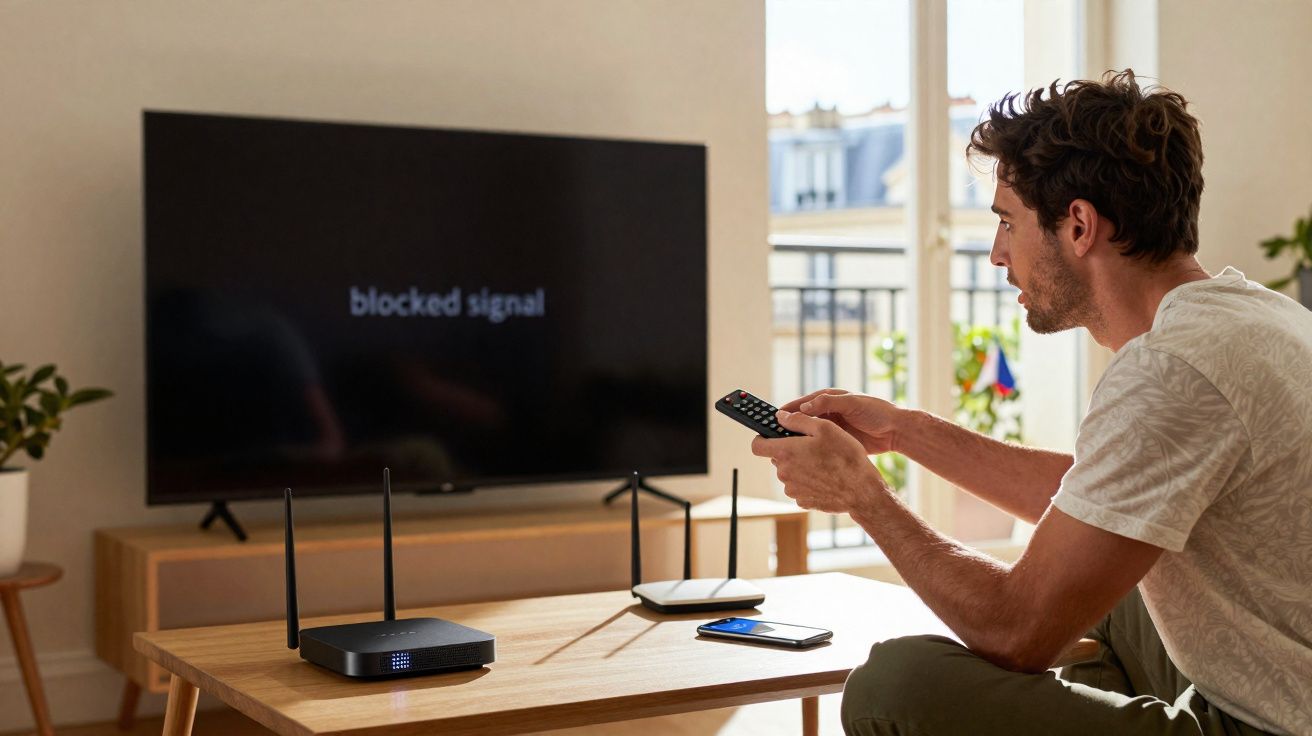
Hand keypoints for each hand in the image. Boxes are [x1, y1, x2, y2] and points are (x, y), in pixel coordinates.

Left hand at [750, 410, 890, 515]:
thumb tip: (780, 417)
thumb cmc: (845, 456)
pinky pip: (799, 487)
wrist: (861, 491)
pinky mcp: (802, 501)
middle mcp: (784, 473)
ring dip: (800, 467)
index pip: (757, 445)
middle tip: (811, 447)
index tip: (773, 435)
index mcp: (786, 452)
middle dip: (790, 451)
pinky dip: (808, 482)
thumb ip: (798, 420)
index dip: (763, 438)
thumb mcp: (825, 428)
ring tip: (822, 463)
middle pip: (777, 458)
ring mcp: (792, 489)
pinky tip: (825, 477)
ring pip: (789, 473)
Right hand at [779, 389, 904, 454]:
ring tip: (783, 450)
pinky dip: (808, 450)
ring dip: (796, 441)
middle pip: (801, 420)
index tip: (773, 418)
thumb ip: (829, 402)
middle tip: (772, 436)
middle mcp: (827, 413)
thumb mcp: (852, 403)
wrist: (896, 430)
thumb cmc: (876, 411)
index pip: (802, 404)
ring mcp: (831, 429)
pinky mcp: (837, 442)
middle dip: (787, 427)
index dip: (787, 410)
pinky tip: (801, 458)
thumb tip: (804, 407)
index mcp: (829, 399)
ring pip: (808, 435)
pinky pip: (818, 446)